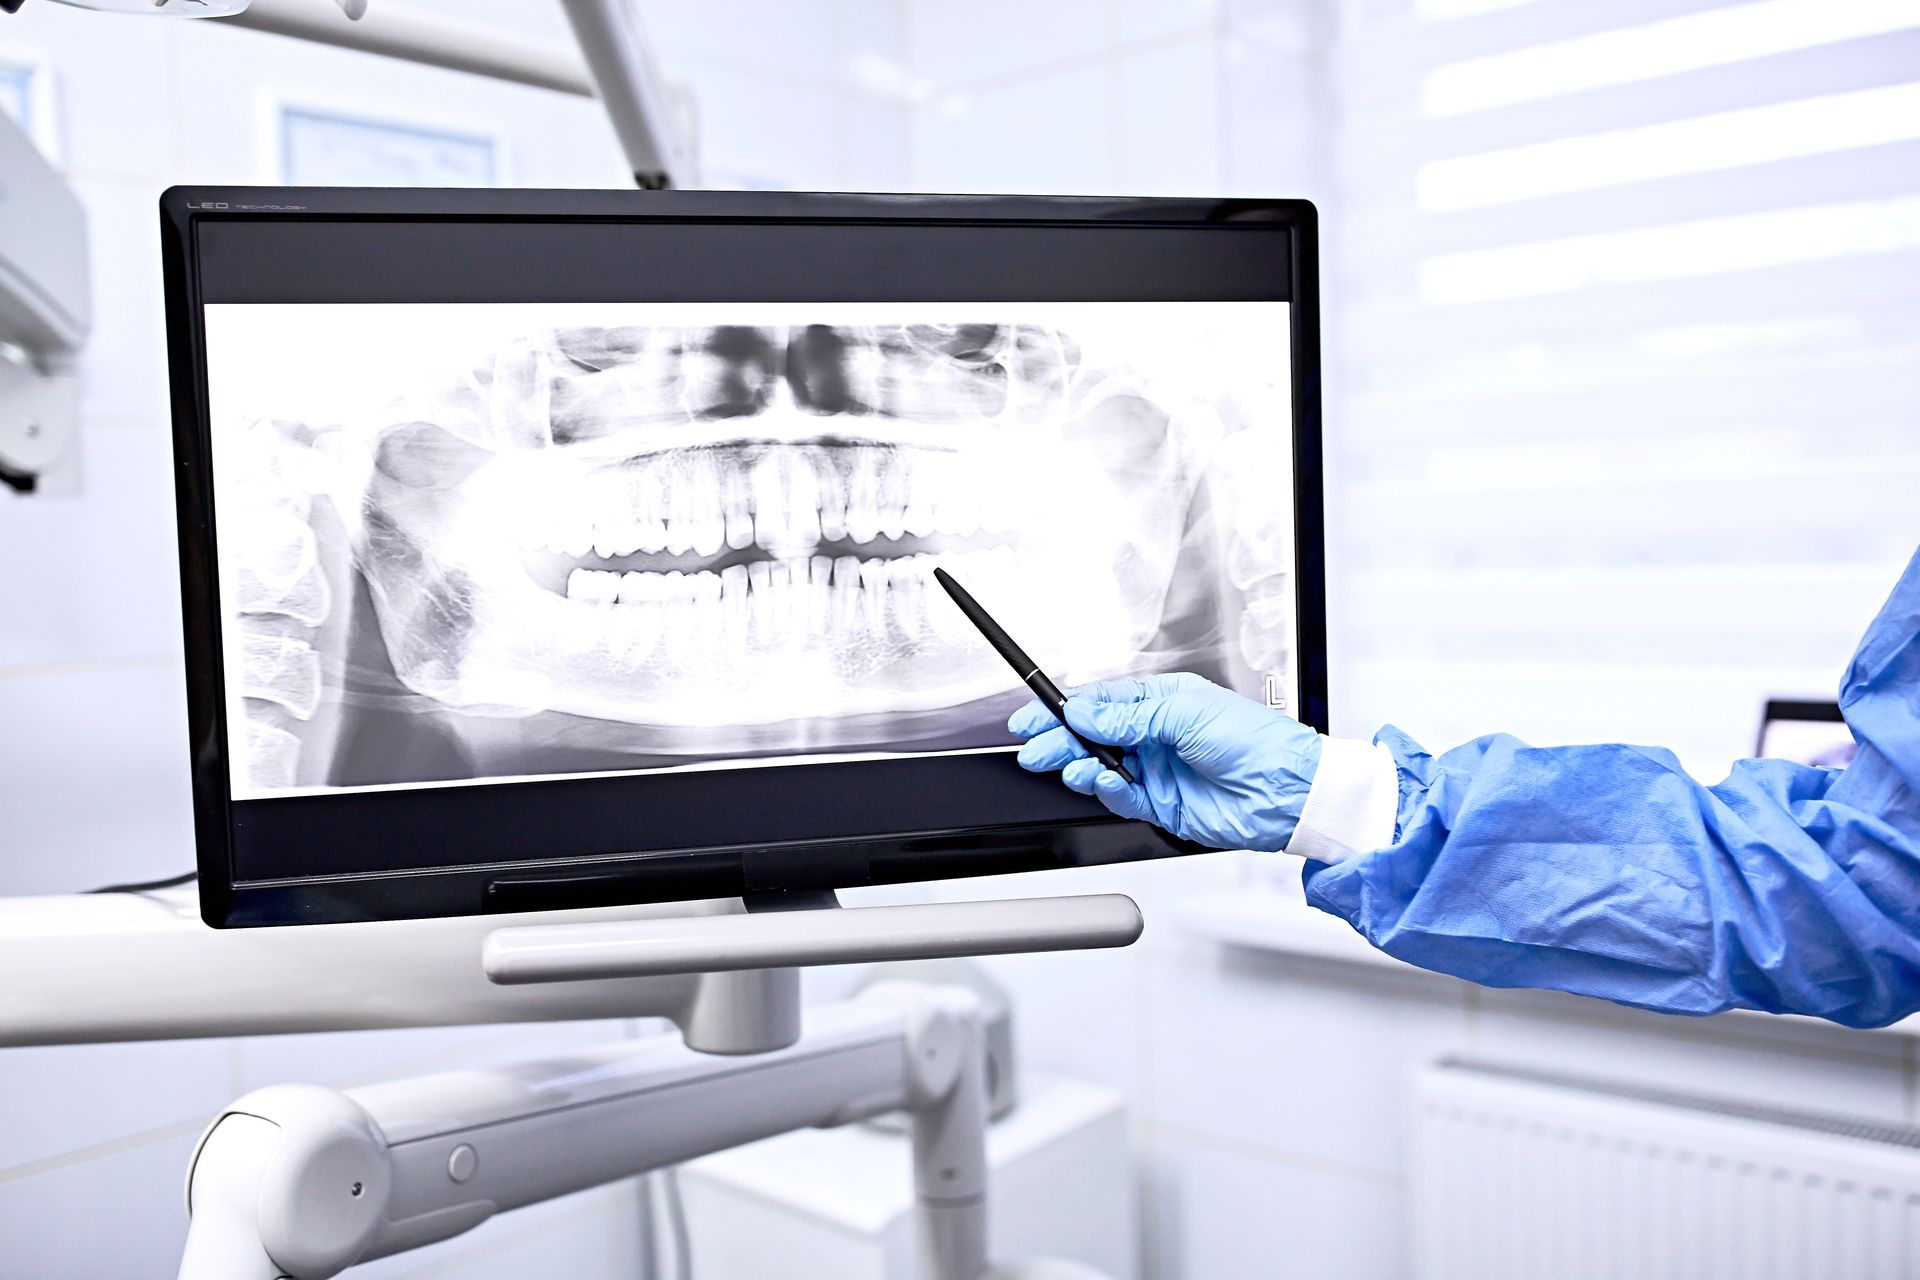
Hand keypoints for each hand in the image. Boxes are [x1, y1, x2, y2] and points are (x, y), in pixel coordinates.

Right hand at [1008, 672, 1322, 851]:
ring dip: (1079, 766)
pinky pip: (1119, 797)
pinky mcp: (1159, 804)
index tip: (1034, 716)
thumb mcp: (1185, 713)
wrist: (1285, 793)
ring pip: (1099, 767)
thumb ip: (1128, 716)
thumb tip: (1085, 712)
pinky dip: (1105, 790)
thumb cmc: (1254, 741)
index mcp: (1162, 701)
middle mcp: (1155, 734)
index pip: (1100, 702)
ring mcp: (1155, 769)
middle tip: (1035, 748)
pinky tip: (1102, 781)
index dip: (1064, 710)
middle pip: (1091, 735)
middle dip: (1060, 740)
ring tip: (1070, 766)